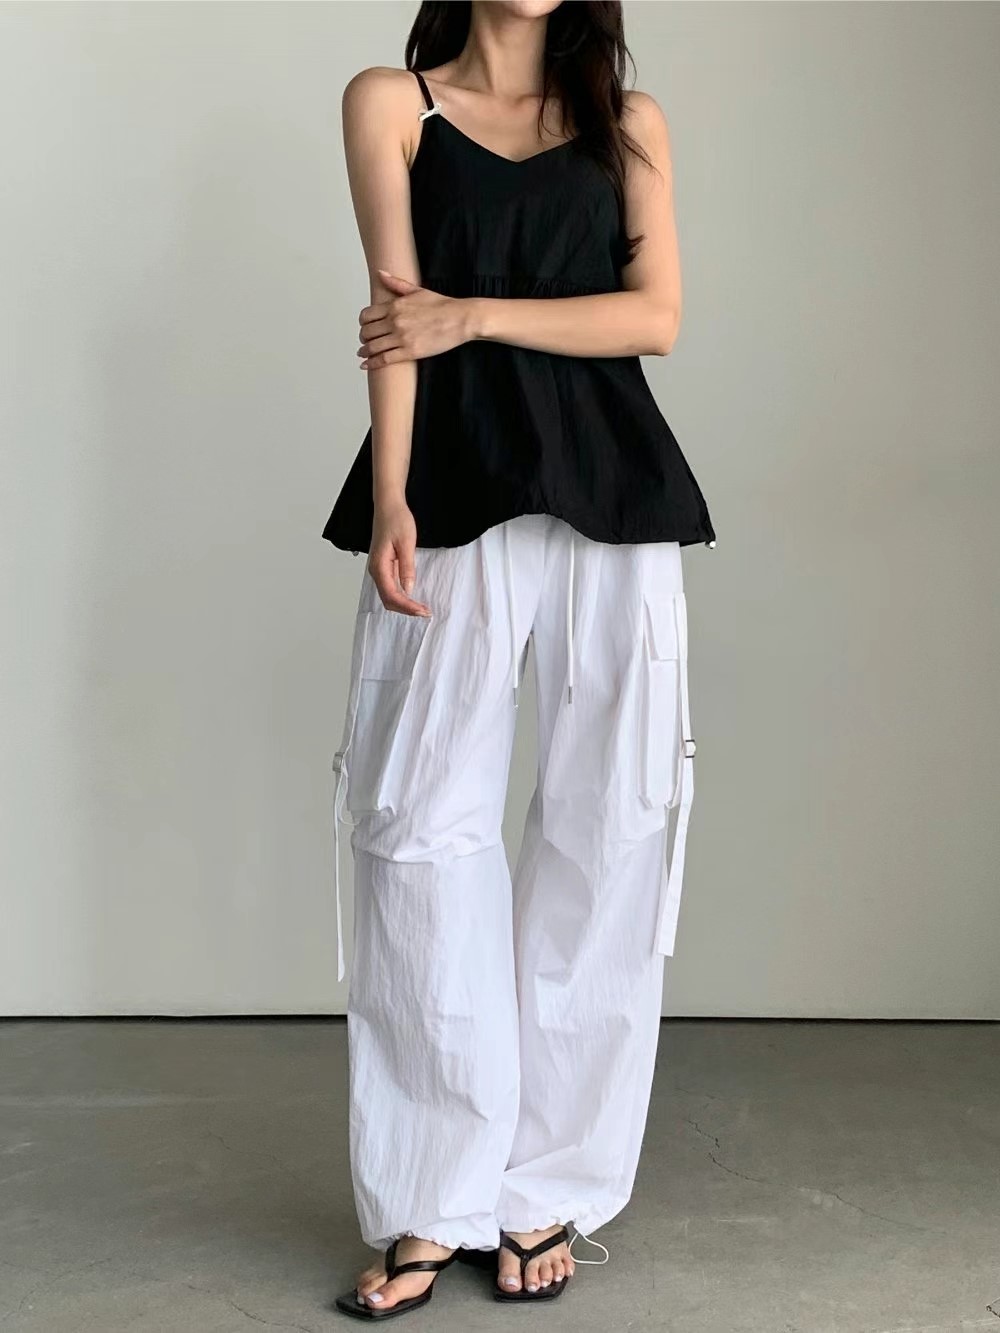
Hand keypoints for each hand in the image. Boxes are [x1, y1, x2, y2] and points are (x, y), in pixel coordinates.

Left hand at [358, 271, 473, 369]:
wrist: (460, 319)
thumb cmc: (443, 305)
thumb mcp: (417, 290)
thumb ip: (396, 283)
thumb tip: (381, 273)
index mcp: (395, 305)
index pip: (367, 315)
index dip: (362, 323)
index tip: (364, 327)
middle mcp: (395, 321)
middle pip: (367, 332)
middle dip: (363, 337)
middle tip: (364, 341)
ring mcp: (401, 337)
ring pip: (373, 347)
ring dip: (365, 351)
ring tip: (363, 353)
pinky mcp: (410, 352)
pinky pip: (384, 359)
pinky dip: (372, 363)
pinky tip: (366, 365)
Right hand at [368, 500, 430, 616]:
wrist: (388, 505)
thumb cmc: (396, 519)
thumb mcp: (406, 542)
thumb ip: (407, 567)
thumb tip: (408, 589)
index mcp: (379, 566)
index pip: (392, 595)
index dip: (407, 606)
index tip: (422, 610)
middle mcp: (376, 570)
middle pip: (388, 600)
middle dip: (406, 609)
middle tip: (425, 612)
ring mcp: (379, 569)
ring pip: (388, 595)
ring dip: (404, 605)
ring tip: (421, 608)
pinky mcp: (384, 566)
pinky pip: (390, 587)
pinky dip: (401, 597)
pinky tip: (412, 597)